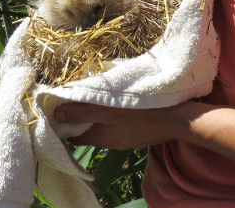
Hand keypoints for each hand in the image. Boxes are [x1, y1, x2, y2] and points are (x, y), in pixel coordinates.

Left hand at [53, 101, 193, 149]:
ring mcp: (126, 137)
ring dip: (99, 111)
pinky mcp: (139, 130)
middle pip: (88, 129)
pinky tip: (120, 99)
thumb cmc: (142, 112)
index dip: (65, 120)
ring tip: (98, 92)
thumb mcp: (108, 110)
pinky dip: (114, 112)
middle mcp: (111, 142)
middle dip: (82, 114)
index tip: (61, 103)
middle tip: (79, 93)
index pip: (73, 136)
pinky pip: (119, 122)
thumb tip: (56, 114)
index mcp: (101, 138)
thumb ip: (82, 112)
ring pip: (104, 124)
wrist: (178, 119)